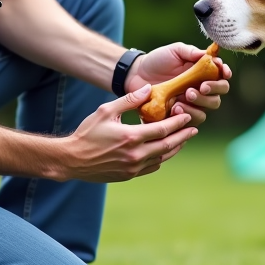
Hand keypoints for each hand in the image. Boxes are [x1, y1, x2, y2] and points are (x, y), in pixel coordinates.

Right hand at [61, 84, 197, 181]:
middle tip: (193, 129)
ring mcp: (133, 167)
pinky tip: (164, 152)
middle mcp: (135, 154)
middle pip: (167, 145)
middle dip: (182, 136)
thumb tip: (148, 88)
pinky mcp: (129, 175)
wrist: (72, 159)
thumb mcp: (106, 111)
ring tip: (183, 139)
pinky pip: (152, 167)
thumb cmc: (87, 133)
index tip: (187, 116)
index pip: (163, 129)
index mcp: (131, 137)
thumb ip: (129, 100)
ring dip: (174, 148)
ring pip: (162, 158)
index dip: (178, 123)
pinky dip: (161, 159)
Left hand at [125, 43, 231, 126]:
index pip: (221, 76)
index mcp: (203, 73)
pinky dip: (186, 116)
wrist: (136, 74)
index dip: (225, 74)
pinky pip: (189, 122)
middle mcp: (200, 90)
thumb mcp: (174, 51)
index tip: (223, 72)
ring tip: (183, 98)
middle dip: (212, 92)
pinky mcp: (179, 116)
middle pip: (217, 96)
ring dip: (198, 105)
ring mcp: (190, 105)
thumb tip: (207, 55)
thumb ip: (190, 51)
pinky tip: (175, 108)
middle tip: (198, 87)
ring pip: (206, 111)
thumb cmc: (158, 60)